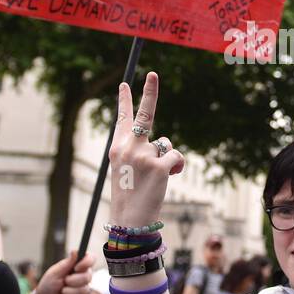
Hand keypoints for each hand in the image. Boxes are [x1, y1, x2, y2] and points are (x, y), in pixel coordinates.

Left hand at [33, 250, 93, 293]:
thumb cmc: (49, 285)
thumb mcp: (55, 273)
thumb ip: (67, 263)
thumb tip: (75, 251)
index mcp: (78, 266)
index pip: (91, 259)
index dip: (87, 262)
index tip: (76, 268)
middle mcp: (84, 276)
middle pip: (87, 277)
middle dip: (72, 281)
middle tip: (64, 282)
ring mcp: (85, 289)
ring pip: (83, 291)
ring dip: (68, 293)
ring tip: (61, 293)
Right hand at [108, 72, 184, 227]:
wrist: (129, 220)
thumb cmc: (130, 195)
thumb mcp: (125, 169)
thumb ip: (139, 151)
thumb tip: (165, 144)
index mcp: (117, 148)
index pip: (122, 119)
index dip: (125, 100)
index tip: (125, 83)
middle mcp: (129, 147)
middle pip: (144, 115)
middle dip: (150, 92)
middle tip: (153, 74)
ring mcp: (144, 155)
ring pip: (166, 144)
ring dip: (167, 158)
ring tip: (155, 178)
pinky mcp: (159, 165)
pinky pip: (176, 157)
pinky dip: (176, 167)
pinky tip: (168, 178)